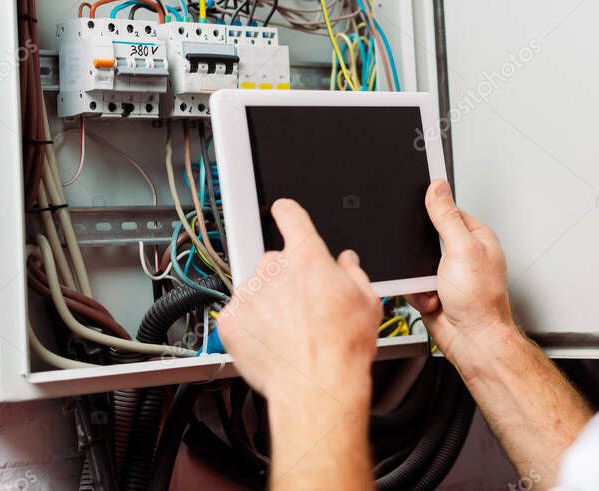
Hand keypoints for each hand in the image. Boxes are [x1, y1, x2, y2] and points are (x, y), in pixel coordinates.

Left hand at [218, 198, 381, 407]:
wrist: (316, 386)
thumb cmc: (342, 348)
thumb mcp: (368, 302)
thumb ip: (353, 273)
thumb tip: (346, 263)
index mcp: (307, 257)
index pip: (290, 216)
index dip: (287, 212)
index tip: (282, 212)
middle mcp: (273, 269)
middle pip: (274, 261)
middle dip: (286, 278)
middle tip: (303, 307)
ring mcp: (249, 294)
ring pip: (256, 289)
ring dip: (268, 303)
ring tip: (290, 332)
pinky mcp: (231, 320)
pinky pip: (239, 314)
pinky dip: (250, 326)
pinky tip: (272, 342)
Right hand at [407, 180, 514, 369]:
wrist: (473, 342)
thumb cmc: (481, 301)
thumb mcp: (462, 248)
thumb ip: (447, 216)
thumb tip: (438, 187)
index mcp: (476, 237)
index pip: (448, 210)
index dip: (431, 208)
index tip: (417, 204)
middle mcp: (463, 254)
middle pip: (427, 237)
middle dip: (421, 251)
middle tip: (431, 263)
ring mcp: (448, 274)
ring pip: (415, 262)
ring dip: (418, 277)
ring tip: (434, 287)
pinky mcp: (434, 291)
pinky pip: (412, 284)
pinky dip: (417, 293)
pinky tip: (431, 299)